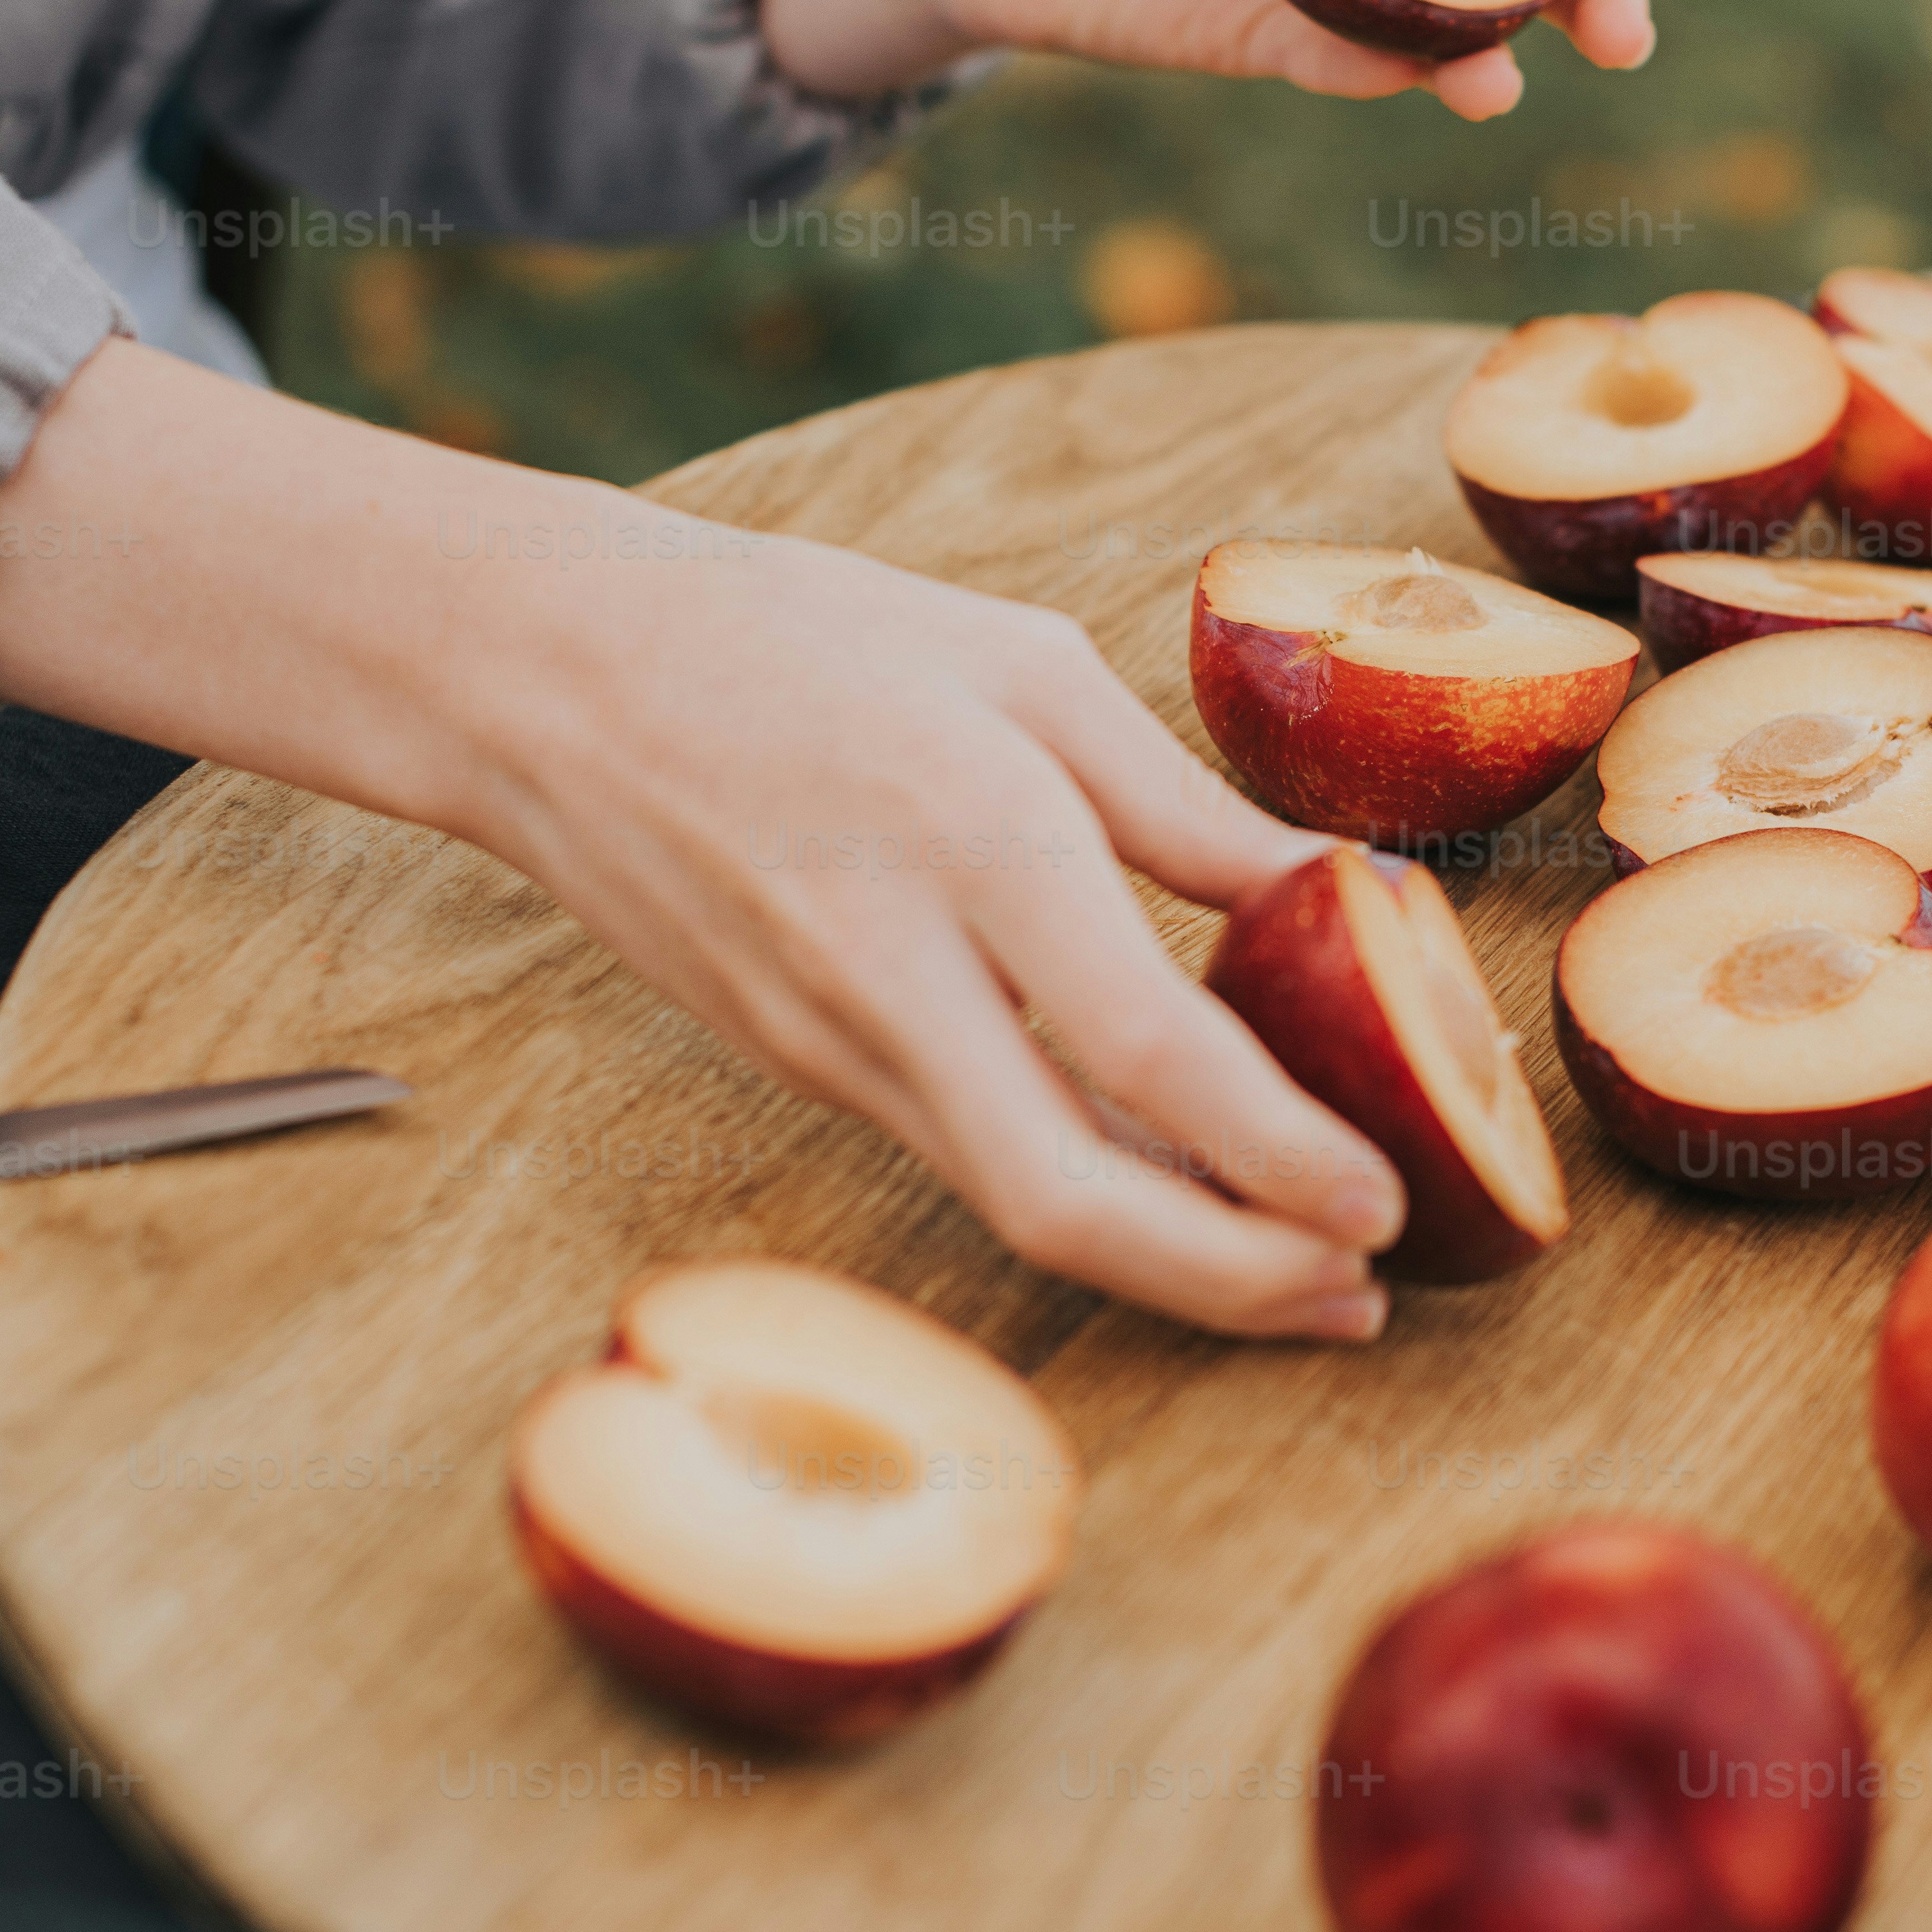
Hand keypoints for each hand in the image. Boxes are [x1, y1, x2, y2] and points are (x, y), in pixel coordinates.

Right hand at [0, 345, 1404, 1339]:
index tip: (1385, 1199)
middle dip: (1232, 1280)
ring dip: (1179, 1263)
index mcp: (974, 836)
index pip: (1147, 1049)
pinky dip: (1096, 1197)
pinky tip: (1186, 1190)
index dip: (1277, 1152)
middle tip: (1363, 1292)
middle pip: (1069, 1201)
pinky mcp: (804, 1067)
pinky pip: (974, 1162)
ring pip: (1023, 1206)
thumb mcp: (1025, 666)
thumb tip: (1347, 902)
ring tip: (1312, 1276)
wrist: (546, 680)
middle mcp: (896, 967)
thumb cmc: (804, 639)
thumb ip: (1187, 806)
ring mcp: (833, 1037)